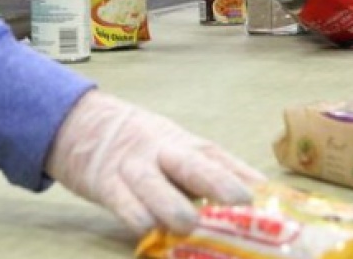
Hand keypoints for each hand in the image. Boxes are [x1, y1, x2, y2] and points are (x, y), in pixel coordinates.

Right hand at [46, 90, 263, 234]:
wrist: (83, 124)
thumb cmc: (143, 146)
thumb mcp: (174, 151)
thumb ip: (203, 175)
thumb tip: (246, 203)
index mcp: (186, 144)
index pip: (219, 157)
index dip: (244, 174)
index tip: (269, 192)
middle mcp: (164, 151)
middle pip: (193, 164)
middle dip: (218, 183)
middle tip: (242, 201)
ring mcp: (134, 166)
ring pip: (155, 184)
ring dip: (174, 205)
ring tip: (190, 225)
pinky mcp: (106, 183)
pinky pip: (121, 200)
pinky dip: (135, 215)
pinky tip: (146, 228)